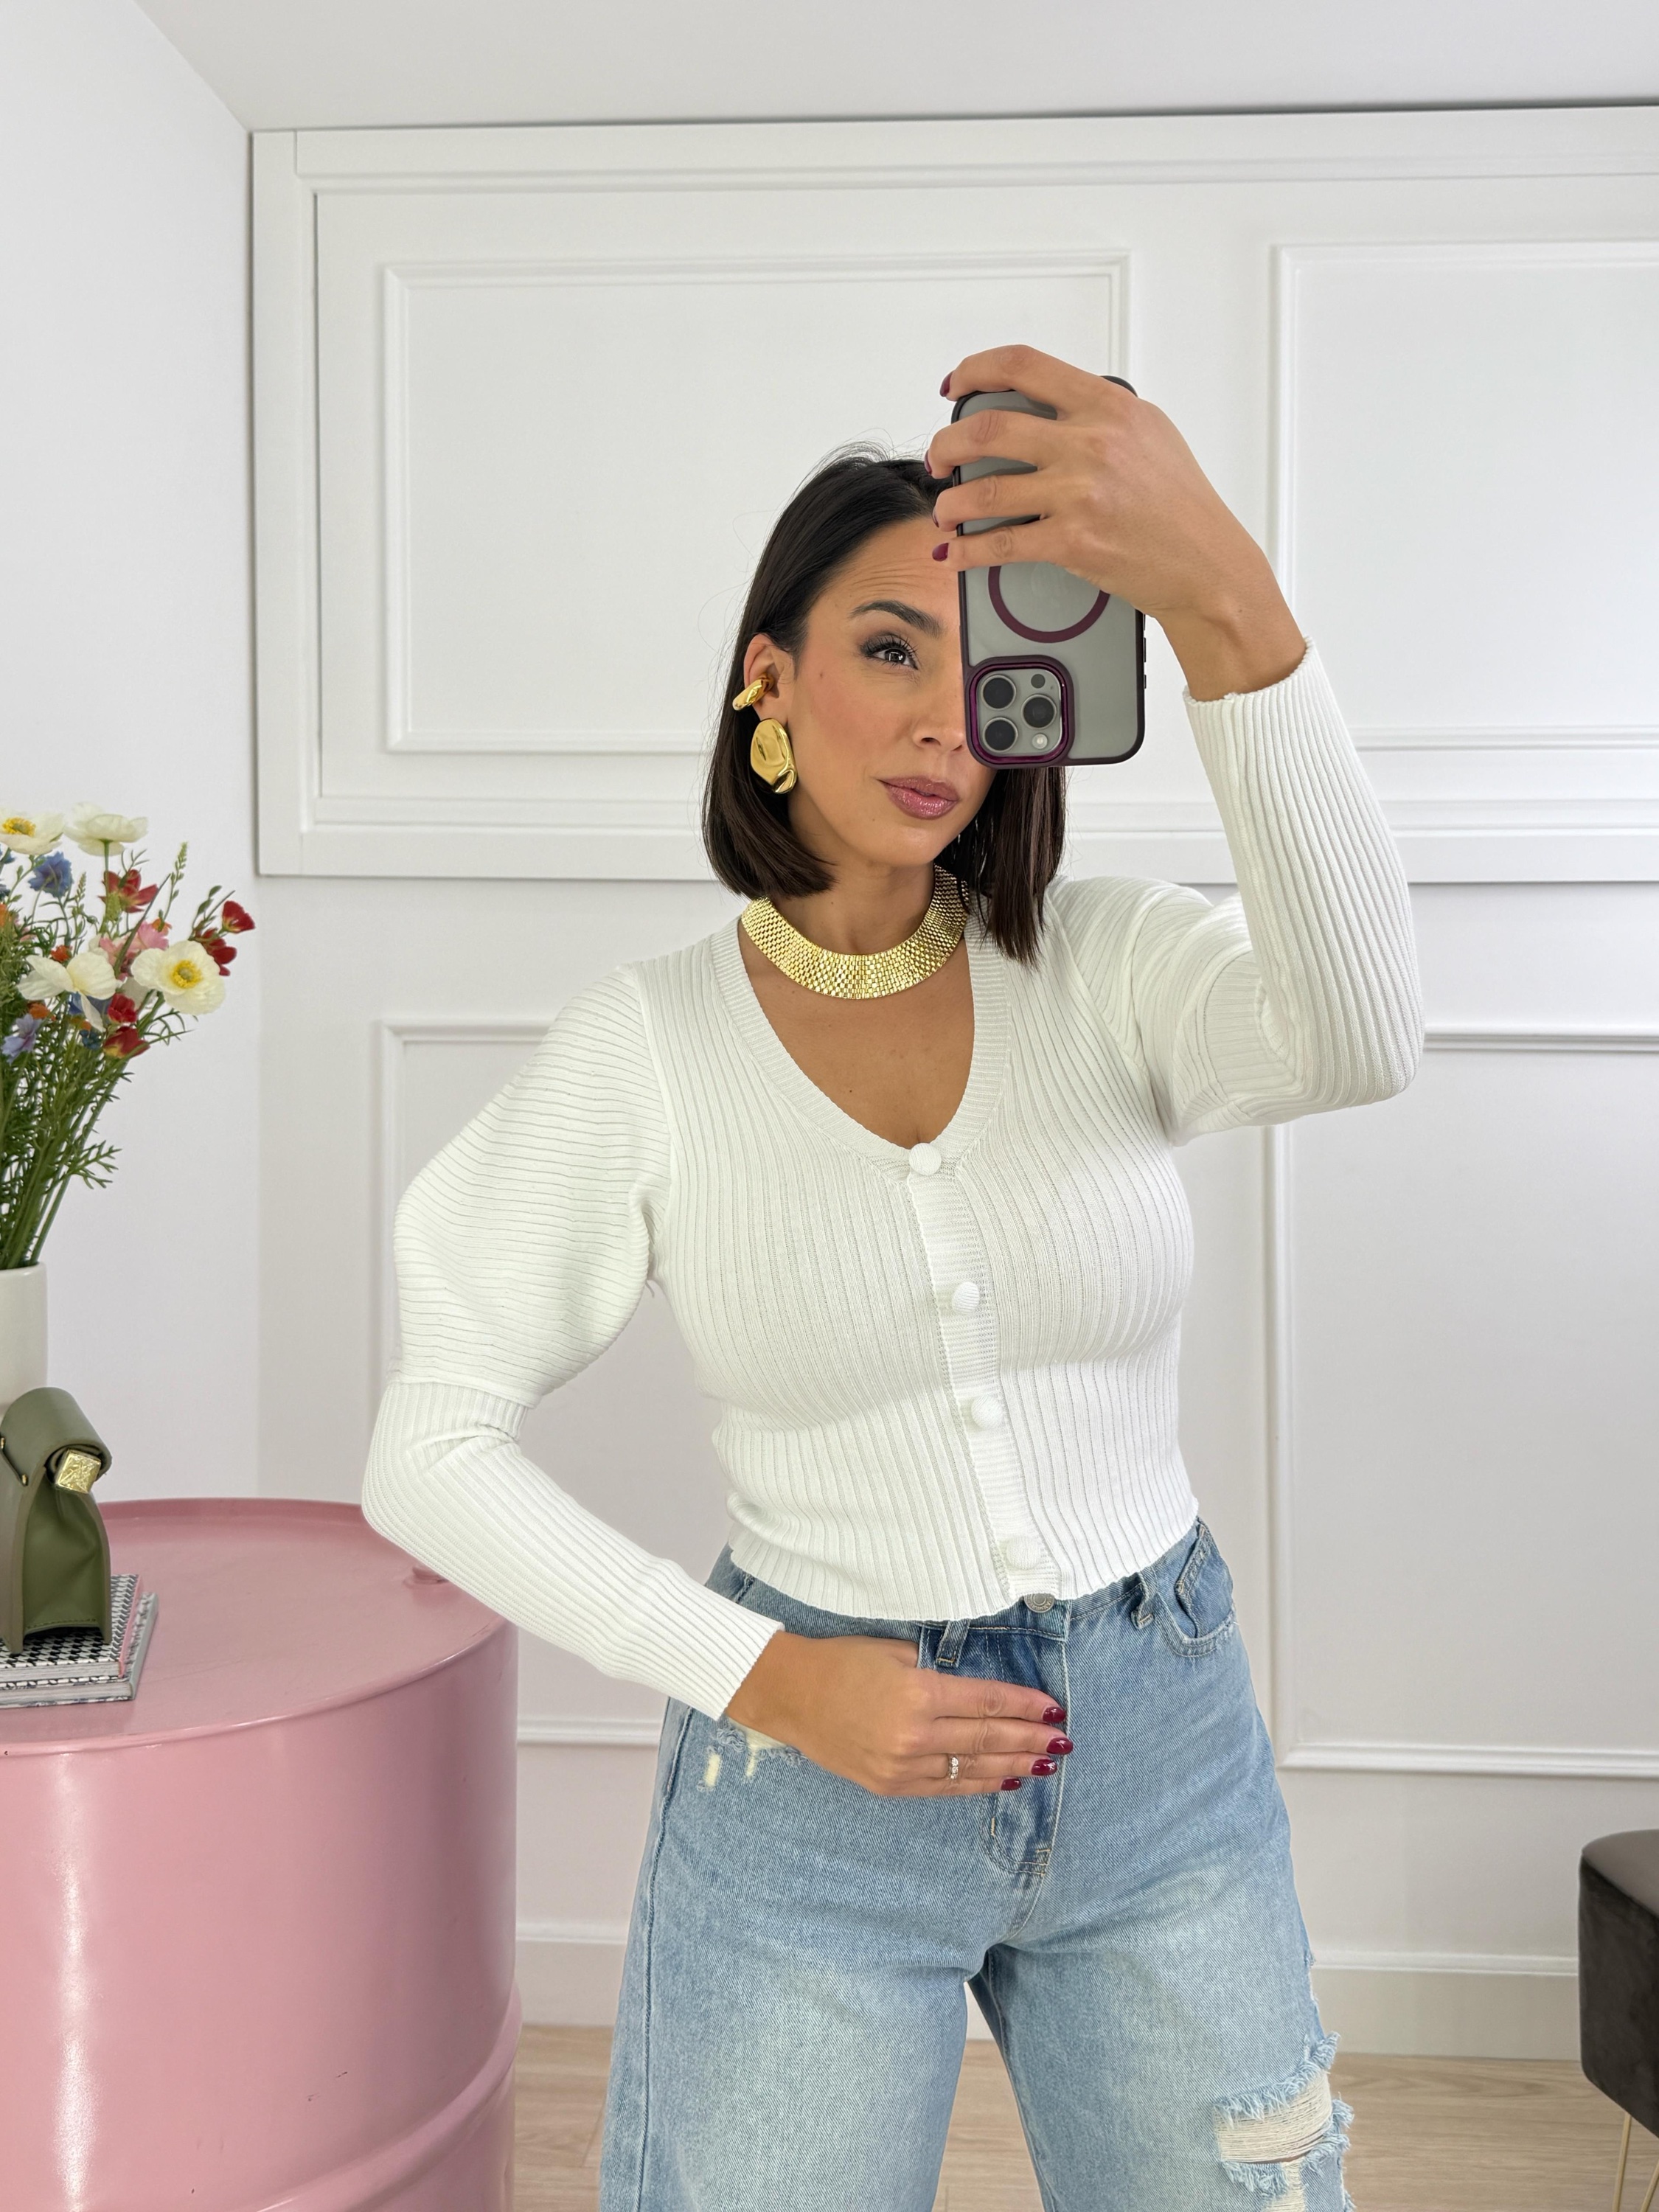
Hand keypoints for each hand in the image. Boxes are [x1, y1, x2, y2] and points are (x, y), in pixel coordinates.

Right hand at [723, 1627, 1071, 1796]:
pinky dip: (978, 1783)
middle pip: (987, 1738)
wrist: (790, 1695)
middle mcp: (915, 1733)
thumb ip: (935, 1674)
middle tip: (1062, 1743)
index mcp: (918, 1692)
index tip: (1053, 1710)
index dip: (1024, 1706)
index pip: (986, 1702)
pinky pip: (945, 1786)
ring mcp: (902, 1765)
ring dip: (1013, 1764)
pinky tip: (1005, 1779)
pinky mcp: (890, 1785)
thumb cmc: (842, 1662)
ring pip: (972, 1767)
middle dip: (1029, 1739)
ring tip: (1045, 1764)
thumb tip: (974, 1694)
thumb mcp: (893, 1651)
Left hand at [923, 344, 1306, 699]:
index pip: (1023, 365)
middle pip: (988, 428)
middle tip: (940, 460)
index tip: (956, 387)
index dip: (975, 371)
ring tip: (946, 511)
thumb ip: (1097, 414)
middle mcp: (1091, 442)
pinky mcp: (1072, 541)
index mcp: (1107, 405)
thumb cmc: (1181, 503)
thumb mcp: (1149, 433)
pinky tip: (956, 552)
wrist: (1207, 563)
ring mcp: (1079, 492)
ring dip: (951, 503)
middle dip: (947, 445)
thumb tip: (1044, 408)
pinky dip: (967, 551)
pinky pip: (999, 543)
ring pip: (983, 489)